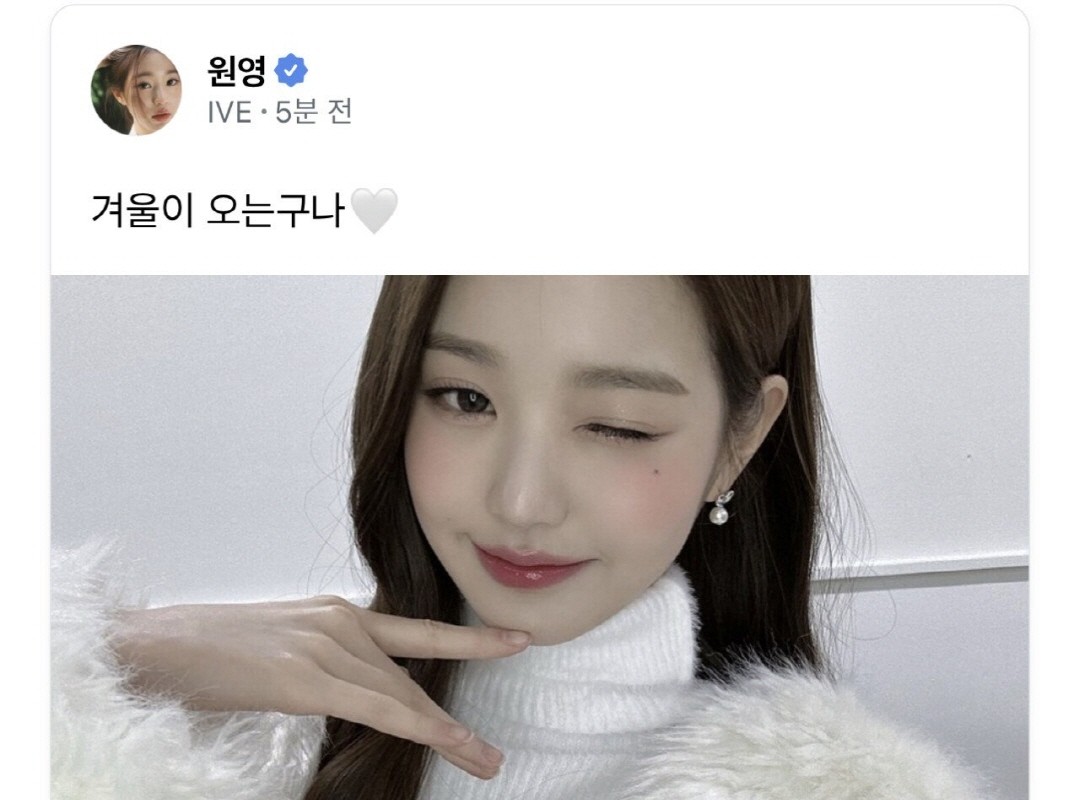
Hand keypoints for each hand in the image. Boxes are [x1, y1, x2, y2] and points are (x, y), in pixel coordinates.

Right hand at [109, 596, 530, 779]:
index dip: (466, 635)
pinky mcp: (308, 675)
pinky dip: (421, 726)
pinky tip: (452, 743)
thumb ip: (321, 663)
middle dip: (451, 716)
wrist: (152, 647)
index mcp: (333, 613)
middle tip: (490, 750)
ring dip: (444, 732)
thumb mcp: (278, 649)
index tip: (511, 638)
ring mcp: (326, 644)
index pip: (413, 631)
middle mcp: (339, 620)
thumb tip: (345, 690)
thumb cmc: (205, 654)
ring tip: (482, 760)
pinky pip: (378, 706)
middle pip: (410, 676)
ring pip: (401, 694)